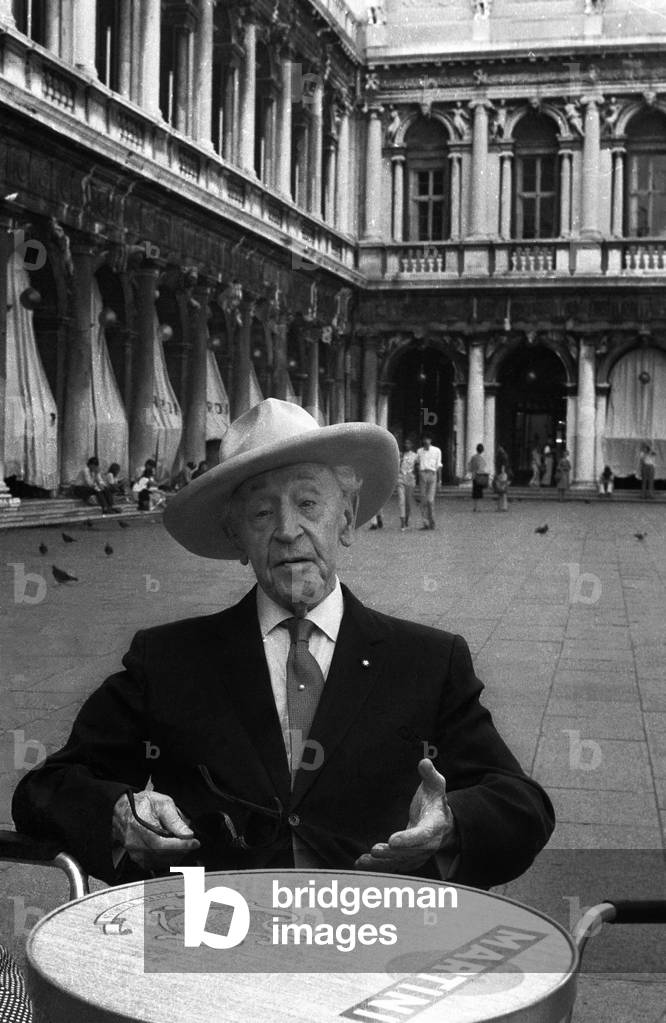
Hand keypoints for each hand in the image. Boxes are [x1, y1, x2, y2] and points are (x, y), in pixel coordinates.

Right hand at [112, 790, 199, 871]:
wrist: (123, 811)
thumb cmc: (141, 805)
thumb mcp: (162, 804)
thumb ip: (175, 819)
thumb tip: (187, 834)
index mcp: (142, 830)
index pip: (164, 845)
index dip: (182, 846)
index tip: (195, 843)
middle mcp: (137, 845)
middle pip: (164, 855)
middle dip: (181, 850)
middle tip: (190, 842)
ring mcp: (136, 854)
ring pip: (161, 862)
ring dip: (175, 855)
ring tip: (181, 844)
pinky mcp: (137, 859)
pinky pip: (155, 864)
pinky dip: (166, 859)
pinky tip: (171, 849)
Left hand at [355, 759, 457, 873]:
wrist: (442, 823)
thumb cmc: (435, 801)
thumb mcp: (436, 785)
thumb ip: (430, 775)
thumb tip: (424, 762)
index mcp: (434, 826)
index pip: (422, 835)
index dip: (408, 839)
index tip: (392, 840)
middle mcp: (427, 845)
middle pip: (409, 853)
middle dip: (392, 853)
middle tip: (375, 850)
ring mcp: (418, 855)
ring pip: (400, 863)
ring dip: (382, 863)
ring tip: (364, 860)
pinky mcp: (408, 859)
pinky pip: (393, 866)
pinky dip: (378, 867)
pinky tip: (361, 864)